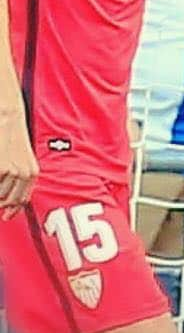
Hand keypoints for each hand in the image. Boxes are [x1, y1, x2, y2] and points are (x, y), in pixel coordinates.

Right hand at [0, 104, 37, 218]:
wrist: (7, 117)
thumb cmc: (10, 137)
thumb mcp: (20, 158)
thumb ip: (18, 178)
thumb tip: (9, 203)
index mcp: (31, 172)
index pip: (22, 200)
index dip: (12, 209)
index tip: (6, 216)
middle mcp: (24, 174)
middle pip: (8, 200)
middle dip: (0, 202)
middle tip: (1, 196)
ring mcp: (11, 172)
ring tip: (2, 168)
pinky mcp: (0, 169)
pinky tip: (0, 164)